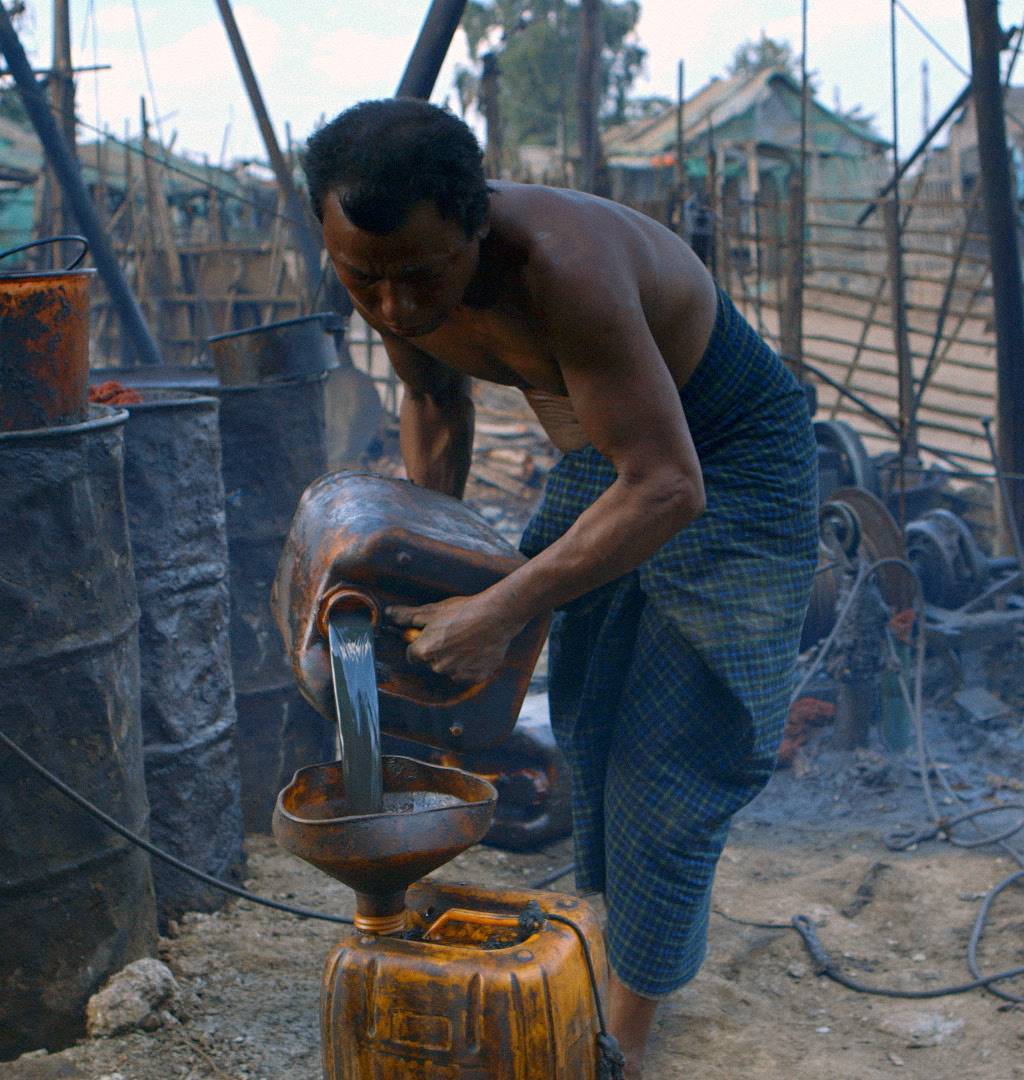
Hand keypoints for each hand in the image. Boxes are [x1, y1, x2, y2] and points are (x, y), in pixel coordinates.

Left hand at [386, 594, 520, 684]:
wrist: (496, 615)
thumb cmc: (463, 611)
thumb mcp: (432, 610)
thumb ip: (408, 616)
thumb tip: (389, 614)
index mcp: (425, 651)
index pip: (412, 655)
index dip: (420, 644)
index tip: (431, 635)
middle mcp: (439, 667)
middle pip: (432, 663)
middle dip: (438, 651)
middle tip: (452, 634)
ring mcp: (459, 674)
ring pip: (450, 669)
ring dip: (455, 659)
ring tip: (467, 640)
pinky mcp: (477, 677)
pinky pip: (469, 674)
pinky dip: (472, 664)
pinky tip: (478, 649)